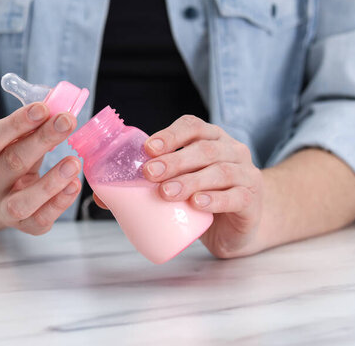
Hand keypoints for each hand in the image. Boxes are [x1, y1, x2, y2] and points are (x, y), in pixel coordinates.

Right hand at [0, 103, 81, 234]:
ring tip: (74, 162)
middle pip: (12, 163)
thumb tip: (60, 105)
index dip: (18, 122)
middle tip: (67, 122)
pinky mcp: (23, 226)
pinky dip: (59, 203)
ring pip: (23, 201)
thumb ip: (32, 122)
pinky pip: (40, 219)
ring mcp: (1, 208)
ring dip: (50, 182)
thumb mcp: (12, 138)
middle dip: (42, 140)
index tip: (43, 108)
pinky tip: (74, 185)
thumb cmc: (10, 157)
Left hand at [140, 115, 264, 257]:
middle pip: (205, 149)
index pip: (193, 126)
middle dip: (174, 160)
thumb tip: (103, 195)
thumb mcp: (178, 185)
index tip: (148, 148)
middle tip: (149, 173)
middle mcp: (232, 151)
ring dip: (190, 180)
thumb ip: (148, 185)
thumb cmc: (203, 200)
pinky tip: (197, 204)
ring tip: (166, 192)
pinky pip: (236, 196)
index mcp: (212, 139)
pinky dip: (215, 199)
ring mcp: (246, 174)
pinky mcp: (252, 200)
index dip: (171, 134)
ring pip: (220, 171)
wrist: (238, 227)